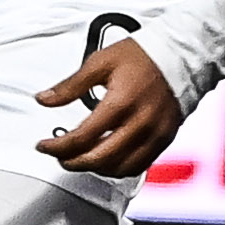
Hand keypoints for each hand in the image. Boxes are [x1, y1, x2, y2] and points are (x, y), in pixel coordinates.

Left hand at [36, 37, 183, 176]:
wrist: (180, 55)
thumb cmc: (142, 56)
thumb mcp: (100, 62)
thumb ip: (70, 85)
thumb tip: (44, 99)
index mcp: (121, 102)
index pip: (82, 137)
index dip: (57, 146)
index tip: (44, 146)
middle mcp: (140, 123)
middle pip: (100, 158)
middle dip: (73, 162)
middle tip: (60, 156)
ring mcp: (155, 135)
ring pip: (120, 168)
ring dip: (95, 169)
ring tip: (80, 158)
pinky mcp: (165, 140)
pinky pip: (140, 166)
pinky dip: (119, 169)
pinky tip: (106, 160)